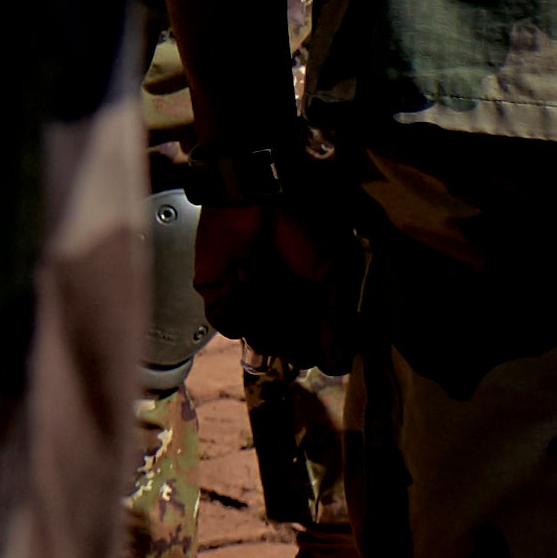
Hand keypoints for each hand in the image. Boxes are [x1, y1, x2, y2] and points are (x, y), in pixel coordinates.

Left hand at [191, 181, 355, 362]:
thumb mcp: (336, 271)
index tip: (324, 328)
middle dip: (294, 331)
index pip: (319, 353)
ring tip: (267, 273)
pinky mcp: (219, 297)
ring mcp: (251, 308)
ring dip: (267, 312)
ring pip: (262, 342)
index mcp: (313, 310)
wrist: (259, 194)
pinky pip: (229, 323)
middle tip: (294, 296)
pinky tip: (245, 272)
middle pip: (290, 354)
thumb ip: (338, 317)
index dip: (322, 349)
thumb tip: (337, 363)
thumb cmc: (305, 227)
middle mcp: (284, 314)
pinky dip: (239, 302)